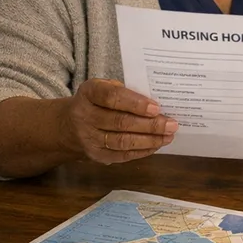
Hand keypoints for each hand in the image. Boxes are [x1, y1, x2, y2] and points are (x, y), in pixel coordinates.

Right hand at [63, 79, 177, 164]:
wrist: (70, 124)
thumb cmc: (100, 101)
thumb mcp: (108, 88)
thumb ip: (128, 92)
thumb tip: (159, 104)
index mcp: (89, 92)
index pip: (111, 97)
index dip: (135, 103)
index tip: (156, 108)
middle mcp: (84, 115)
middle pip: (120, 122)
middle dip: (150, 125)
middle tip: (171, 125)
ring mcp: (88, 137)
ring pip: (121, 141)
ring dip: (149, 140)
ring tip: (168, 136)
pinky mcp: (95, 154)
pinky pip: (122, 155)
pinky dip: (142, 151)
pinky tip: (156, 145)